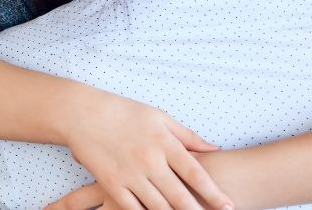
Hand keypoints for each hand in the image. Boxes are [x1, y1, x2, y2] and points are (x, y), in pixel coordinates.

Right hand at [59, 89, 231, 209]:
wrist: (83, 113)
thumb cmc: (124, 112)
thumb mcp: (160, 117)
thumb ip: (188, 136)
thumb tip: (214, 148)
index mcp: (164, 143)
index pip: (195, 174)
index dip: (214, 193)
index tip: (228, 206)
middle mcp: (150, 161)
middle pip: (180, 196)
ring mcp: (130, 174)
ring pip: (158, 207)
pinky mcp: (111, 184)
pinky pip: (132, 209)